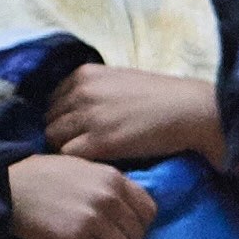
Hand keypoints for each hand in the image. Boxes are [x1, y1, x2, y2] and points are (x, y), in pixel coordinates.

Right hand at [4, 150, 155, 238]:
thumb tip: (129, 206)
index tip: (122, 226)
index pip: (149, 210)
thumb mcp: (83, 167)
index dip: (138, 222)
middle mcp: (108, 199)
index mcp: (114, 179)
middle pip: (136, 234)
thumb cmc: (42, 175)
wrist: (8, 187)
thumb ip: (108, 184)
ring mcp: (94, 220)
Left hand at [47, 64, 224, 168]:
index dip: (63, 119)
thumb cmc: (160, 96)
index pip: (53, 101)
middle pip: (50, 120)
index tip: (78, 131)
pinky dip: (78, 162)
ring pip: (54, 138)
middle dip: (61, 135)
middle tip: (82, 148)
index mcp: (84, 74)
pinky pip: (69, 155)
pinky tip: (95, 164)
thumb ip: (94, 90)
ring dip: (67, 150)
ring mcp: (89, 117)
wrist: (188, 110)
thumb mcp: (119, 80)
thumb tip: (75, 110)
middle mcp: (82, 92)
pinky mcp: (100, 142)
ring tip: (88, 158)